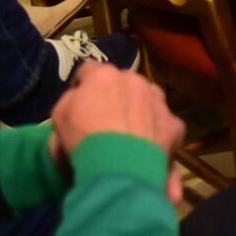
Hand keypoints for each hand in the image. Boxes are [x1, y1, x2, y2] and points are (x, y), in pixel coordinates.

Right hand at [51, 62, 184, 172]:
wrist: (119, 166)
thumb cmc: (84, 138)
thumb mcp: (60, 115)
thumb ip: (71, 98)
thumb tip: (79, 95)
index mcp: (104, 75)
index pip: (90, 70)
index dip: (84, 84)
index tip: (81, 100)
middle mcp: (135, 81)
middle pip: (124, 84)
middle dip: (117, 97)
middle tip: (109, 120)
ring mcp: (158, 101)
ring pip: (149, 100)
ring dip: (142, 110)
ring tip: (133, 134)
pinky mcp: (175, 124)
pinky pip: (165, 126)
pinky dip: (159, 134)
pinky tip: (151, 150)